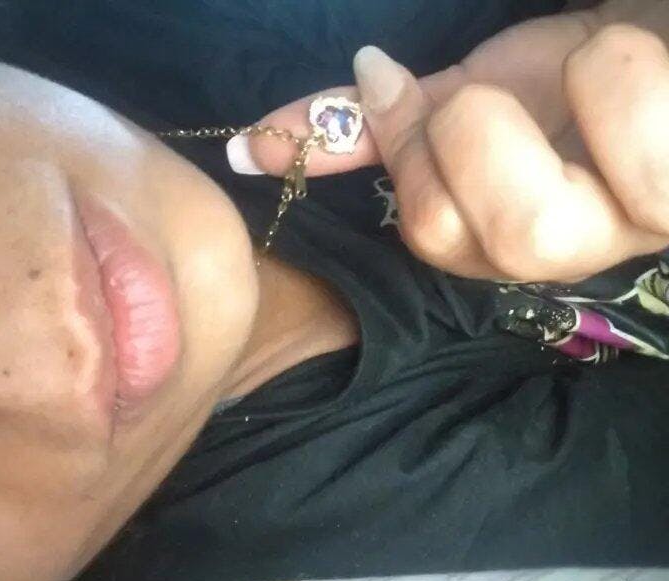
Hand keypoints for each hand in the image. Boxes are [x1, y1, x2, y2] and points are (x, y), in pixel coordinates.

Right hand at [237, 0, 668, 281]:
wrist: (650, 32)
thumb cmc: (563, 68)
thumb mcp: (460, 92)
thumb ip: (367, 129)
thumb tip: (250, 147)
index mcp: (505, 230)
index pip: (430, 233)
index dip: (408, 149)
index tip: (391, 84)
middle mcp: (576, 250)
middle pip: (487, 245)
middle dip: (466, 136)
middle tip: (492, 88)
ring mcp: (639, 226)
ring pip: (546, 223)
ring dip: (555, 94)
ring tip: (590, 65)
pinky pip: (636, 135)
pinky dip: (611, 69)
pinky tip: (636, 58)